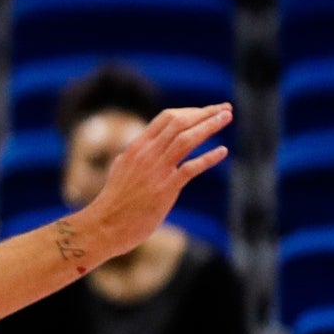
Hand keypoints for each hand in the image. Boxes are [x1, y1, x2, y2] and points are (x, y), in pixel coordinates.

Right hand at [82, 103, 233, 253]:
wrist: (106, 224)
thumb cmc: (116, 199)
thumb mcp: (122, 168)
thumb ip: (136, 155)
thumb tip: (144, 147)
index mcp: (137, 146)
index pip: (166, 118)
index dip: (191, 111)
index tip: (208, 110)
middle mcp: (146, 153)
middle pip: (179, 123)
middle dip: (205, 113)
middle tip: (225, 108)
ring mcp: (156, 170)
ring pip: (186, 139)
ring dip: (210, 126)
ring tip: (228, 117)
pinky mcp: (165, 189)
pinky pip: (190, 168)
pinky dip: (208, 158)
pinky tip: (223, 151)